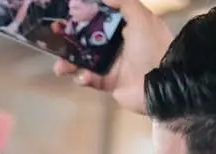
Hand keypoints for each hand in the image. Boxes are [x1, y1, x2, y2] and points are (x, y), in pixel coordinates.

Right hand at [51, 0, 173, 113]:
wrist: (162, 83)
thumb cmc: (152, 46)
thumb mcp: (141, 17)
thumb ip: (124, 2)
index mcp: (125, 26)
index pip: (100, 17)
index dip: (83, 14)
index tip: (66, 12)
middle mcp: (117, 43)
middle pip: (87, 38)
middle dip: (69, 38)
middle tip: (54, 36)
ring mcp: (112, 64)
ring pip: (84, 60)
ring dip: (69, 62)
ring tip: (60, 66)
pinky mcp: (109, 83)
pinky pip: (90, 79)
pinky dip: (83, 79)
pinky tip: (82, 77)